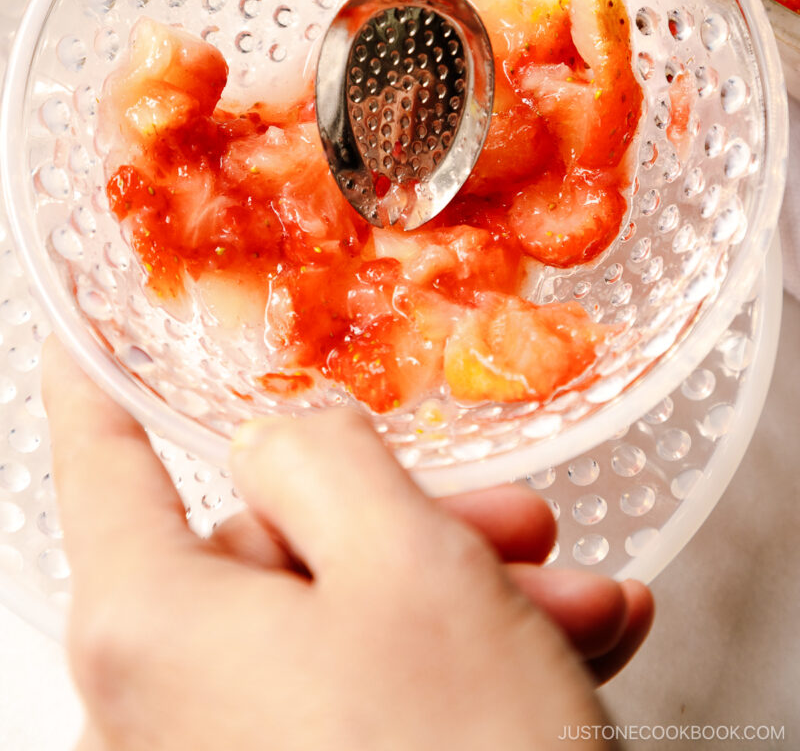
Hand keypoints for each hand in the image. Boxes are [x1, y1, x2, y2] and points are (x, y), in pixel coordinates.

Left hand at [43, 338, 651, 750]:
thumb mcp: (406, 562)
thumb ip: (323, 457)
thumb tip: (276, 436)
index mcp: (150, 629)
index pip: (102, 466)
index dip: (96, 389)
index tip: (77, 343)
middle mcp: (160, 710)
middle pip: (272, 552)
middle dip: (415, 524)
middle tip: (520, 523)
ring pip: (336, 629)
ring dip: (464, 601)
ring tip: (579, 607)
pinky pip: (356, 706)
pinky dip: (450, 671)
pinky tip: (562, 659)